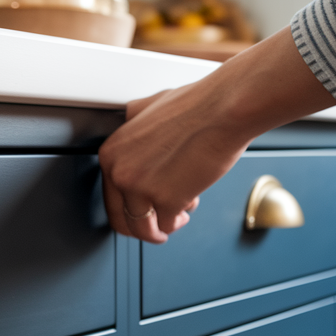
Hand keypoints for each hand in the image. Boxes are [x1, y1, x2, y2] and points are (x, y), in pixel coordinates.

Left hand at [99, 84, 247, 243]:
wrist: (225, 109)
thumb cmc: (197, 105)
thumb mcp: (148, 108)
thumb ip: (134, 122)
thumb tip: (133, 121)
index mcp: (111, 153)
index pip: (110, 197)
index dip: (128, 207)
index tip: (140, 210)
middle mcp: (120, 173)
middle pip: (121, 220)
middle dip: (141, 227)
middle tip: (156, 226)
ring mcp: (141, 189)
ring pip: (143, 230)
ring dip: (161, 228)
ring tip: (176, 217)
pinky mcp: (167, 201)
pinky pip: (168, 225)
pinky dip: (180, 218)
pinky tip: (189, 203)